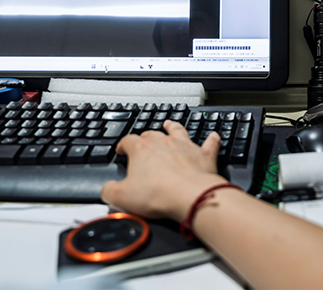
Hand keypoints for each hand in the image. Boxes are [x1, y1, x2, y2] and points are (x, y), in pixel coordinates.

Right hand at [100, 120, 226, 221]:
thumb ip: (110, 191)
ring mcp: (185, 147)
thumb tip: (107, 190)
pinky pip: (210, 143)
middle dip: (146, 137)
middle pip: (152, 134)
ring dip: (174, 127)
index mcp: (141, 149)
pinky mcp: (203, 156)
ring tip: (170, 124)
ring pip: (178, 131)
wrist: (189, 196)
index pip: (128, 141)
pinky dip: (212, 139)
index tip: (121, 150)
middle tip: (143, 143)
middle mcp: (164, 143)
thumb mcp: (122, 197)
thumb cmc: (158, 194)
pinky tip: (214, 136)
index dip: (123, 145)